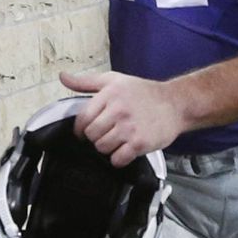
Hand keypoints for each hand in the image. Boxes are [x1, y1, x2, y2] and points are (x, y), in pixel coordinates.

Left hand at [62, 70, 187, 166]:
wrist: (175, 103)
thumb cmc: (142, 92)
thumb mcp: (113, 80)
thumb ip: (85, 82)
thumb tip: (62, 77)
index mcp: (109, 94)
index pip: (83, 118)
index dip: (80, 129)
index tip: (84, 132)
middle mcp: (118, 110)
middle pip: (91, 135)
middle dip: (96, 137)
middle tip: (106, 134)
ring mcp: (129, 127)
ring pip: (102, 148)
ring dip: (107, 148)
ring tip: (117, 141)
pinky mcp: (140, 143)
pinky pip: (117, 159)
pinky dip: (118, 159)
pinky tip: (125, 150)